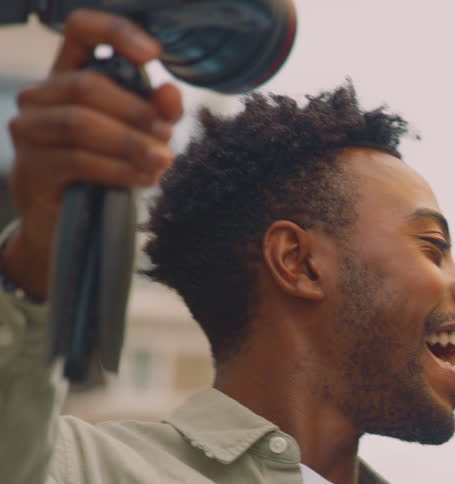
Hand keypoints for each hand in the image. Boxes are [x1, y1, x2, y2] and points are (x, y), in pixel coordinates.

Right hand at [2, 9, 183, 299]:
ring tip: (161, 162)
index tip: (154, 55)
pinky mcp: (31, 167)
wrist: (72, 227)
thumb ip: (158, 113)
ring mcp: (28, 131)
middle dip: (137, 112)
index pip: (81, 30)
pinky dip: (118, 169)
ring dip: (130, 142)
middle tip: (168, 136)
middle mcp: (40, 97)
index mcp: (68, 75)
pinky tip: (142, 179)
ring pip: (81, 123)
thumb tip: (170, 92)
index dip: (116, 33)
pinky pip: (77, 160)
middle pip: (88, 86)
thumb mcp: (141, 137)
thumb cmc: (107, 171)